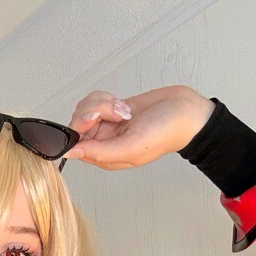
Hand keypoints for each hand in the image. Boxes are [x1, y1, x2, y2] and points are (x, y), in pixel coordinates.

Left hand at [63, 85, 214, 170]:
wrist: (185, 111)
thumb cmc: (164, 133)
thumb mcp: (131, 147)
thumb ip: (99, 153)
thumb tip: (70, 153)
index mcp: (104, 157)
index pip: (75, 144)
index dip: (80, 129)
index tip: (96, 120)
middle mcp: (103, 142)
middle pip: (77, 123)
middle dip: (95, 111)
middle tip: (117, 113)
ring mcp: (107, 125)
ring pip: (86, 108)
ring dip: (103, 103)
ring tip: (124, 110)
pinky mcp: (112, 110)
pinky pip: (95, 100)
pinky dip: (106, 98)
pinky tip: (123, 106)